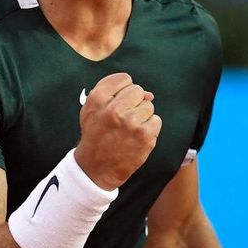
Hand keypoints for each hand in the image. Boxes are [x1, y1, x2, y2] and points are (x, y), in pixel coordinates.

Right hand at [74, 73, 161, 190]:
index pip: (124, 79)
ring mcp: (131, 122)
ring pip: (149, 106)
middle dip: (134, 103)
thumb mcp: (90, 109)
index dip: (123, 91)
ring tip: (129, 130)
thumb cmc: (95, 135)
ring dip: (142, 116)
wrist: (96, 168)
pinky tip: (137, 137)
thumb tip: (148, 94)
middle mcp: (114, 108)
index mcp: (98, 98)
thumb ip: (112, 91)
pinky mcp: (145, 135)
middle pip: (138, 91)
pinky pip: (156, 120)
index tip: (118, 103)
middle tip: (123, 119)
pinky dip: (150, 129)